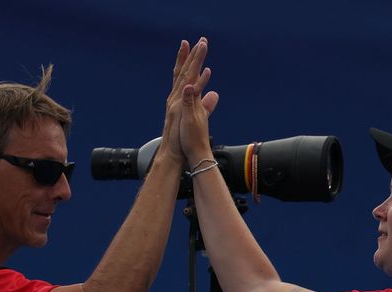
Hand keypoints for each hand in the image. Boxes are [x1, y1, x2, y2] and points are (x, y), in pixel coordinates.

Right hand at [161, 38, 218, 163]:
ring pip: (188, 77)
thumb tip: (214, 94)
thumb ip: (206, 104)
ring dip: (195, 61)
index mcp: (182, 98)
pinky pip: (192, 93)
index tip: (193, 46)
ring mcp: (178, 103)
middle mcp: (178, 97)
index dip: (188, 60)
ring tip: (202, 46)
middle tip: (197, 39)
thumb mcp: (197, 115)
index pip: (185, 75)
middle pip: (184, 71)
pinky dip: (199, 82)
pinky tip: (206, 72)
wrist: (177, 153)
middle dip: (190, 55)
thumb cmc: (187, 137)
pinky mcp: (182, 110)